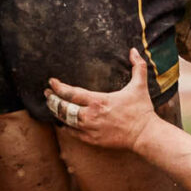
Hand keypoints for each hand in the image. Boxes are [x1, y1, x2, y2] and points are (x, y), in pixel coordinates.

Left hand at [46, 49, 160, 151]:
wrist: (144, 134)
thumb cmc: (141, 110)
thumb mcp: (139, 86)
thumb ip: (137, 66)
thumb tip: (134, 50)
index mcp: (99, 101)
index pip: (72, 93)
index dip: (59, 87)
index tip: (51, 82)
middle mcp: (91, 116)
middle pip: (64, 108)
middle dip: (53, 100)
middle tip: (47, 94)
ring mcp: (90, 129)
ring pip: (65, 121)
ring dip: (57, 113)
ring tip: (51, 106)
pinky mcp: (92, 140)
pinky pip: (73, 134)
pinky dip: (65, 127)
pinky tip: (62, 123)